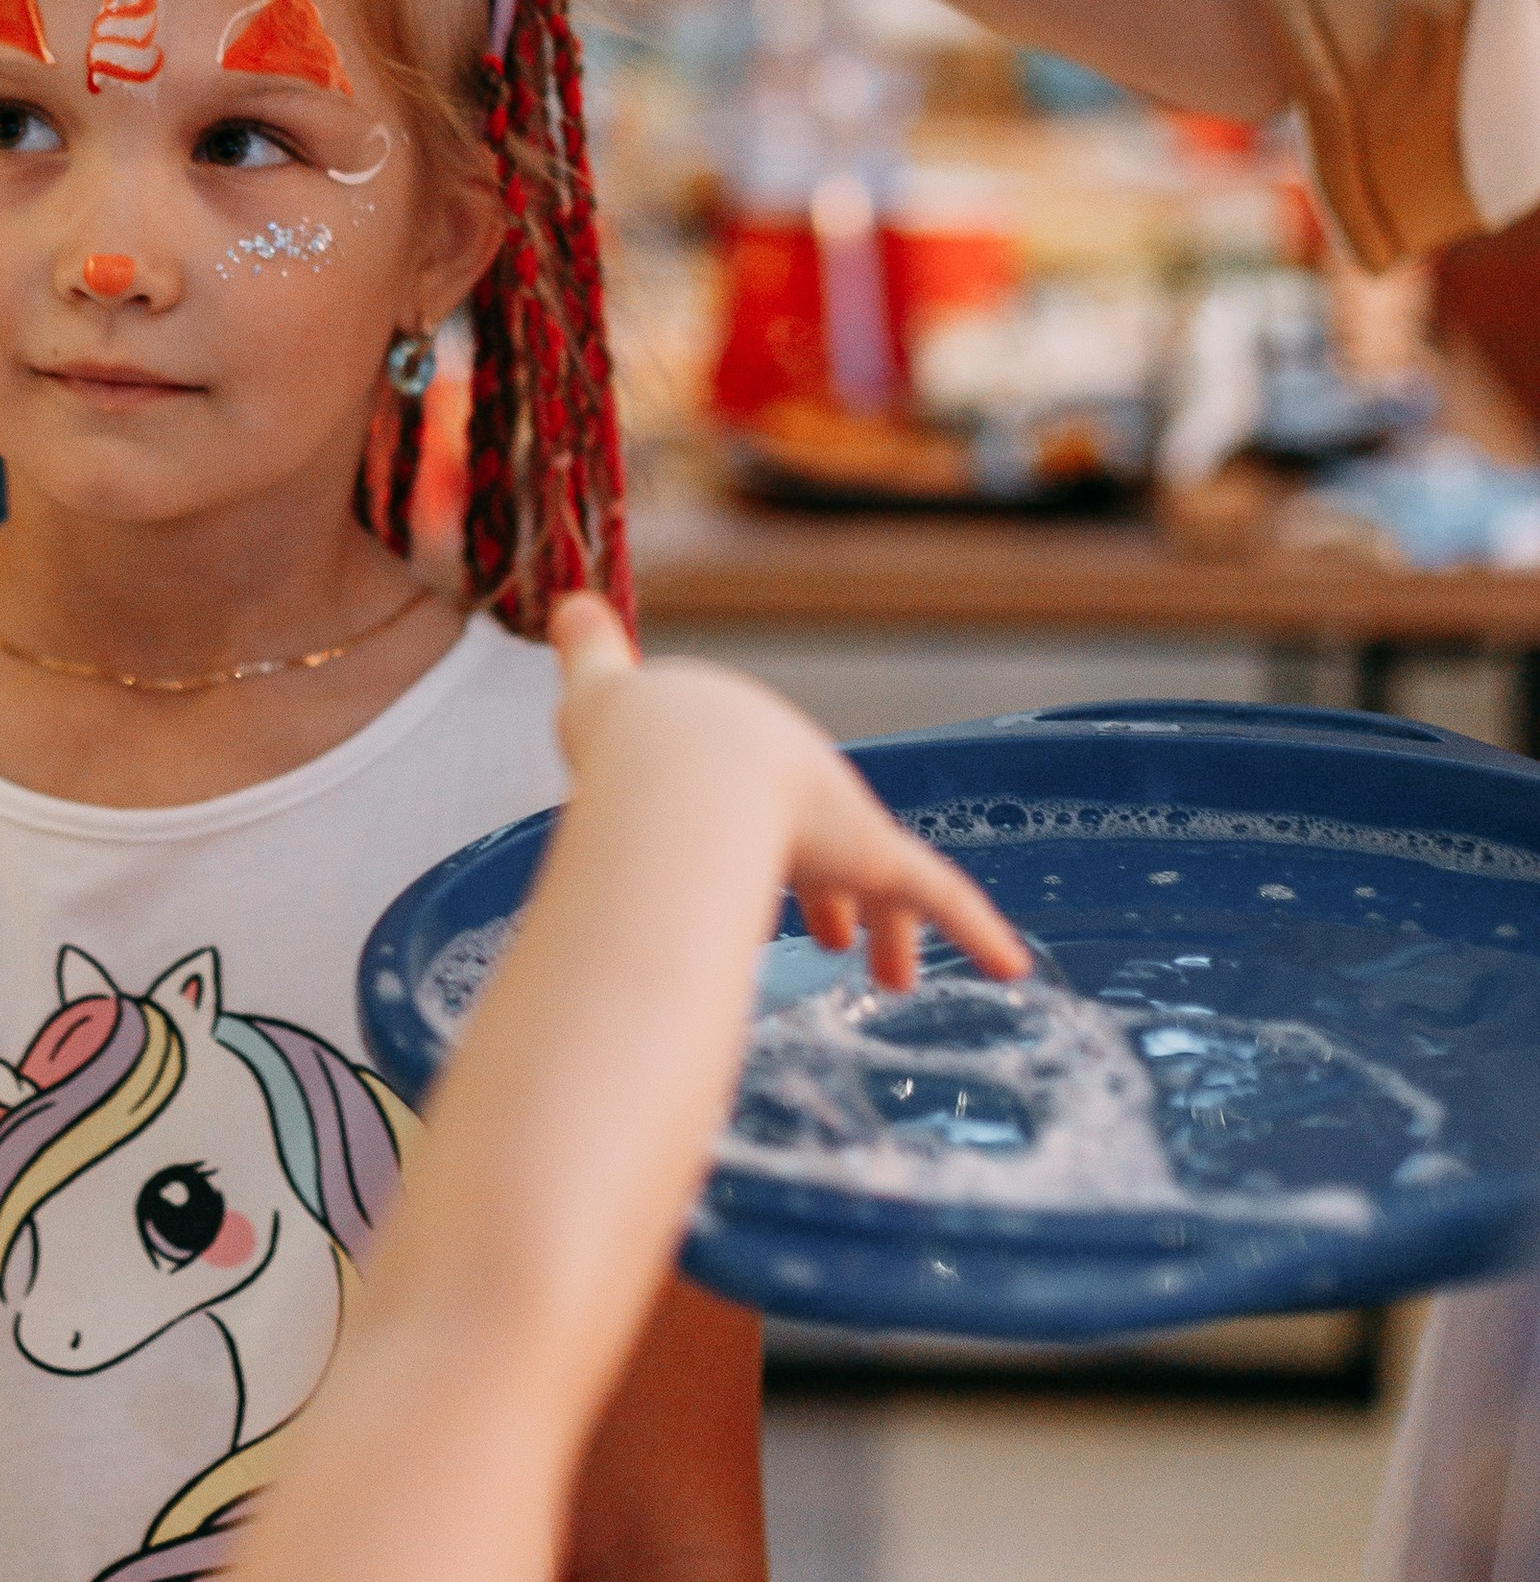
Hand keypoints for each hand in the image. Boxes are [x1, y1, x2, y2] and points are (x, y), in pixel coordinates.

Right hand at [548, 594, 1029, 992]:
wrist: (675, 760)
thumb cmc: (636, 738)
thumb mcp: (601, 691)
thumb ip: (591, 654)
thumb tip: (568, 601)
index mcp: (746, 760)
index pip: (773, 806)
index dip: (772, 850)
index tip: (773, 896)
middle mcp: (806, 792)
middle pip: (831, 850)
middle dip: (831, 897)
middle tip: (833, 938)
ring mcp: (848, 827)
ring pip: (889, 885)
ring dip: (893, 934)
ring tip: (892, 980)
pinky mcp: (879, 856)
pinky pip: (946, 897)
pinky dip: (981, 930)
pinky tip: (1013, 966)